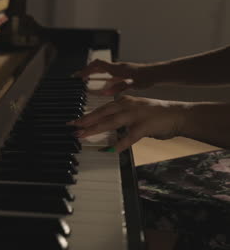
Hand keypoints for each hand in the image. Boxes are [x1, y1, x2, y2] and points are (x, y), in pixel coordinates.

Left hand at [67, 95, 188, 151]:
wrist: (179, 115)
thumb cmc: (157, 114)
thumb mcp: (135, 111)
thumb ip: (120, 116)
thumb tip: (104, 124)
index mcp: (125, 101)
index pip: (102, 108)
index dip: (87, 115)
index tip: (74, 121)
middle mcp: (128, 105)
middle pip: (102, 113)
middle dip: (85, 120)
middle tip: (72, 127)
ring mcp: (136, 115)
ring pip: (111, 122)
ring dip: (95, 129)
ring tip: (83, 135)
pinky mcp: (145, 126)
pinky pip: (129, 137)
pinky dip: (120, 144)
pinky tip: (111, 150)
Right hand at [78, 59, 154, 95]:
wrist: (155, 74)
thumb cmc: (145, 78)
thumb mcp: (131, 84)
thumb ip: (118, 88)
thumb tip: (105, 92)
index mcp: (116, 69)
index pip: (97, 65)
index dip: (86, 69)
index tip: (78, 75)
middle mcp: (116, 67)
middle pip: (98, 66)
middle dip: (87, 70)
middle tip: (78, 76)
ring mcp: (119, 69)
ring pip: (103, 68)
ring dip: (93, 72)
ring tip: (86, 78)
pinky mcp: (123, 73)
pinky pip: (108, 72)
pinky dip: (102, 75)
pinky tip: (102, 82)